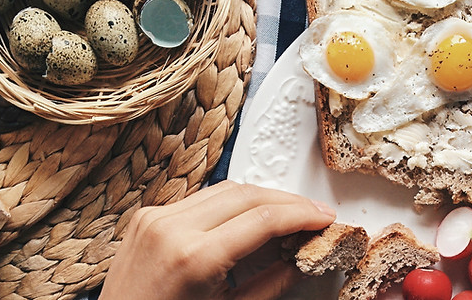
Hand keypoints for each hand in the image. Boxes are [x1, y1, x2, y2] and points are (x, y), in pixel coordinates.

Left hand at [100, 180, 336, 299]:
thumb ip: (273, 281)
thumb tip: (306, 257)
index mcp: (194, 258)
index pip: (264, 218)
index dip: (303, 214)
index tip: (326, 218)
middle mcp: (171, 228)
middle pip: (247, 195)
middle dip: (287, 202)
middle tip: (314, 216)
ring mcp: (154, 218)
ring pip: (224, 189)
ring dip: (260, 199)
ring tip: (287, 218)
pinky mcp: (146, 217)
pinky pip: (199, 199)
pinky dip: (229, 205)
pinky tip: (248, 220)